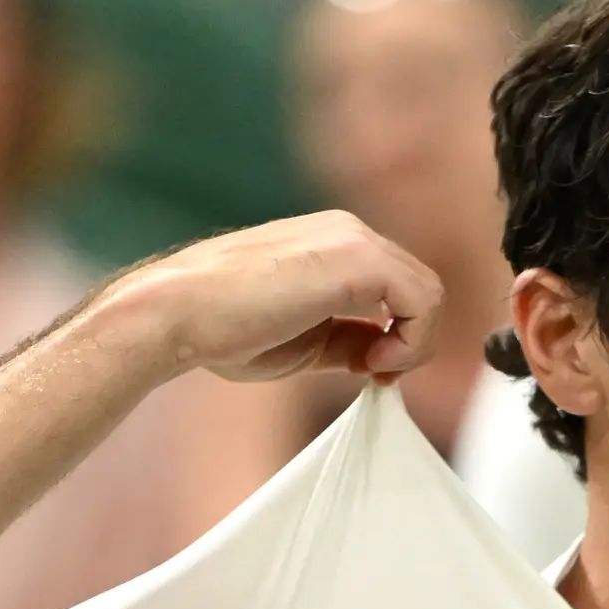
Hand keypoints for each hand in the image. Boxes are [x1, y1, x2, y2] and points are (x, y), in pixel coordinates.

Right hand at [142, 212, 441, 384]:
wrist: (180, 312)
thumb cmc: (222, 326)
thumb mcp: (306, 341)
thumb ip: (348, 340)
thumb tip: (382, 354)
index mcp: (333, 244)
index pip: (398, 289)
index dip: (397, 337)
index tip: (371, 371)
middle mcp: (347, 233)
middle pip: (418, 289)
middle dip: (409, 341)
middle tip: (375, 375)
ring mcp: (353, 241)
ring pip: (428, 293)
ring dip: (413, 344)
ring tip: (372, 369)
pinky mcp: (358, 259)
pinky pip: (423, 301)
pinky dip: (412, 341)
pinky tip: (374, 362)